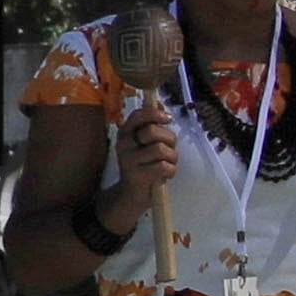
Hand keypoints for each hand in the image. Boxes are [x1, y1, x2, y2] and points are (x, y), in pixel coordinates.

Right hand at [107, 101, 180, 218]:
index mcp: (125, 132)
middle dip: (169, 140)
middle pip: (153, 131)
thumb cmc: (146, 164)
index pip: (138, 115)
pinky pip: (164, 166)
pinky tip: (164, 175)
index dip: (155, 114)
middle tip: (168, 150)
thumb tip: (159, 102)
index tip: (167, 119)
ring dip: (172, 158)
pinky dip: (170, 171)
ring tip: (166, 164)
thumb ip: (153, 124)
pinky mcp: (137, 176)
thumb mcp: (148, 142)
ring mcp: (128, 160)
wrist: (134, 193)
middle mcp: (123, 144)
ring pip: (161, 149)